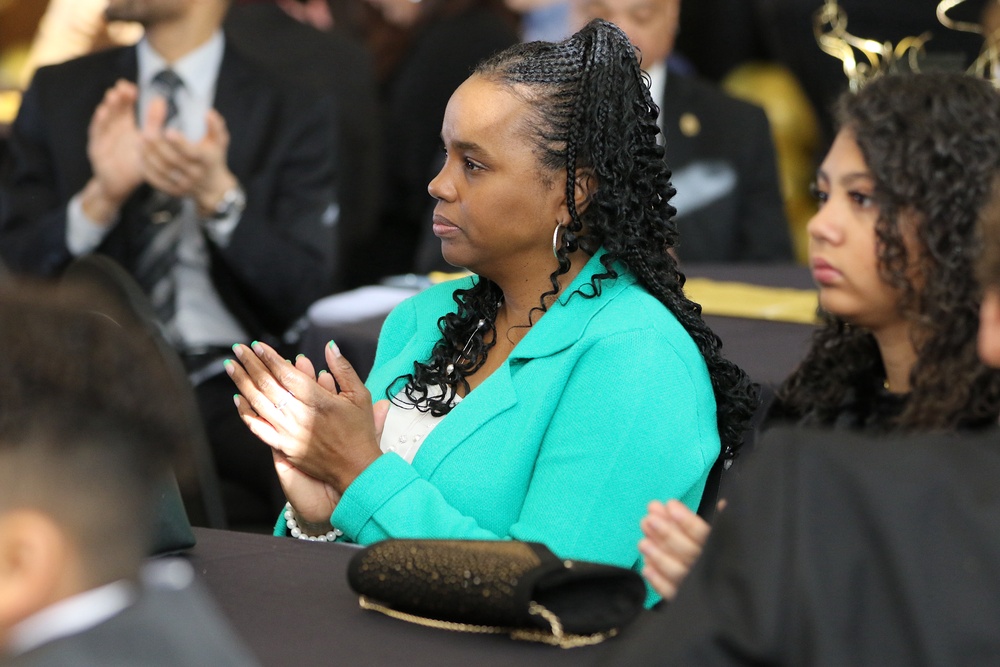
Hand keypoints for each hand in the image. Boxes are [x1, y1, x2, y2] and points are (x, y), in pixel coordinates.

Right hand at [83, 79, 144, 222]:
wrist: (117, 186)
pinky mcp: (96, 149)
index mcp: (124, 126)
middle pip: (114, 110)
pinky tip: (103, 112)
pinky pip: (97, 134)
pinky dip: (99, 122)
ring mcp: (102, 138)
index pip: (126, 107)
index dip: (127, 97)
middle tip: (123, 87)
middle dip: (118, 98)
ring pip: (105, 119)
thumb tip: (163, 102)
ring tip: (113, 95)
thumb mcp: (146, 145)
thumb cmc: (133, 165)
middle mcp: (112, 129)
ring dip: (109, 106)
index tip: (132, 87)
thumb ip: (153, 125)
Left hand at [141, 102, 237, 214]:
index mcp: (206, 160)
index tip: (168, 131)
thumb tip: (208, 113)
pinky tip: (141, 156)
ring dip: (149, 155)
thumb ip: (216, 126)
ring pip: (162, 170)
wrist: (213, 187)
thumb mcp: (220, 142)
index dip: (180, 143)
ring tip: (140, 141)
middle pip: (173, 159)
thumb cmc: (213, 158)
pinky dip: (147, 168)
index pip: (192, 152)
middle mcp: (195, 173)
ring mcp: (184, 184)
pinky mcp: (173, 191)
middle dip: (158, 145)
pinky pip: (157, 180)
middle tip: (146, 131)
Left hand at [226, 341, 386, 521]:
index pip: (286, 374)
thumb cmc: (359, 432)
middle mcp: (300, 416)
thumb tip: (330, 347)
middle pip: (268, 384)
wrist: (356, 469)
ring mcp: (289, 432)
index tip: (258, 346)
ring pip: (258, 402)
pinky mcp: (283, 446)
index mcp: (318, 401)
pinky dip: (245, 412)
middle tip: (239, 349)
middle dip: (251, 363)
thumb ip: (343, 369)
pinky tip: (238, 399)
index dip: (270, 358)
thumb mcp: (360, 396)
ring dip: (242, 382)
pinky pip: (258, 427)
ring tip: (232, 366)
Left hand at [638, 499, 715, 599]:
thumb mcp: (725, 537)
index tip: (671, 505)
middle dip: (667, 534)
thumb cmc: (718, 553)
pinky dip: (658, 581)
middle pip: (687, 551)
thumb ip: (721, 522)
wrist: (728, 592)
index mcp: (719, 549)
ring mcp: (696, 585)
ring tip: (643, 542)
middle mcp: (709, 568)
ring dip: (658, 556)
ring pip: (677, 572)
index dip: (687, 520)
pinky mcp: (684, 599)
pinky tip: (645, 568)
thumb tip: (723, 504)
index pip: (703, 534)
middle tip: (649, 519)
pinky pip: (671, 592)